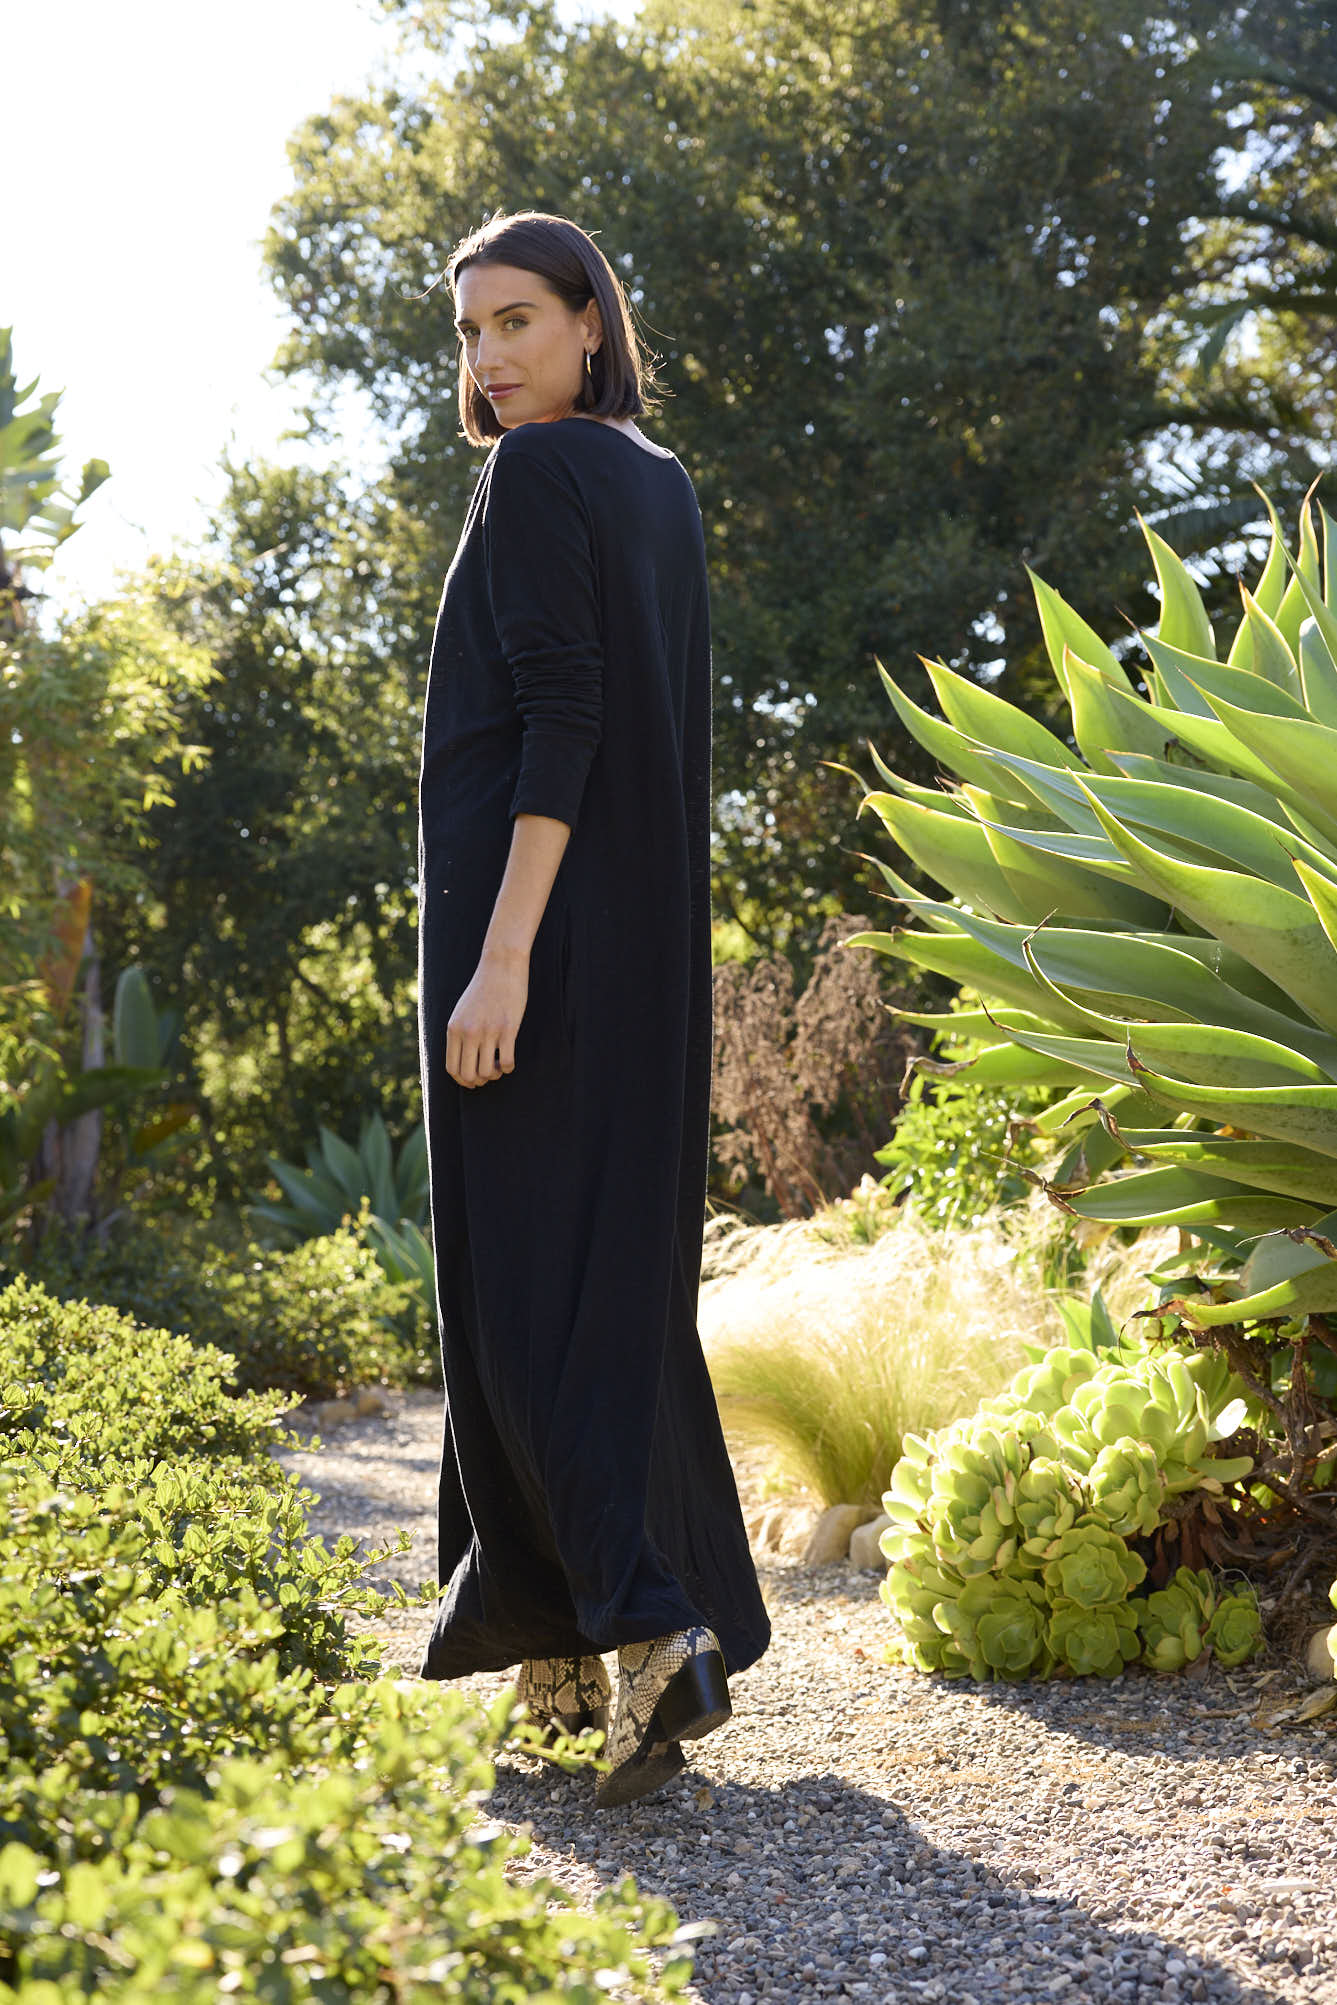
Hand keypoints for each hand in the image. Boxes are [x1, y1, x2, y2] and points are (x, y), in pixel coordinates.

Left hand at [446, 945, 527, 1086]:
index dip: (462, 1080)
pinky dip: (509, 1068)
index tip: (473, 1079)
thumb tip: (462, 1061)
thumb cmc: (483, 989)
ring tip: (499, 1064)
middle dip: (479, 1081)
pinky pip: (507, 1062)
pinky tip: (509, 1060)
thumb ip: (459, 1034)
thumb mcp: (462, 1011)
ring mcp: (488, 1031)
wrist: (501, 965)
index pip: (452, 1068)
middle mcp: (469, 1032)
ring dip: (495, 1074)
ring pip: (487, 1072)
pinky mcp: (508, 1029)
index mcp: (454, 1029)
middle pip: (469, 1075)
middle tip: (488, 1073)